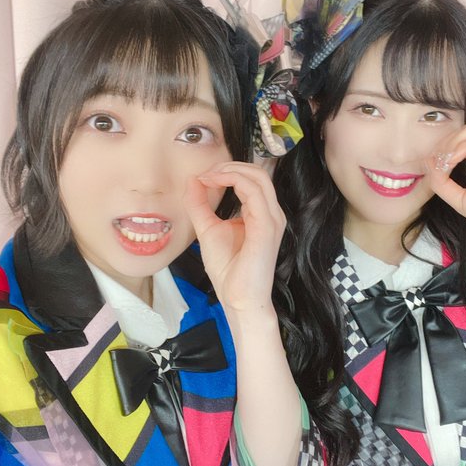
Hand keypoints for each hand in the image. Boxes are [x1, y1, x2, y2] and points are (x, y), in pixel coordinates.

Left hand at [184, 162, 285, 312]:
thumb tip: (193, 181)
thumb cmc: (229, 271)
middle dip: (230, 165)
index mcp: (261, 213)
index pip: (251, 179)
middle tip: (206, 173)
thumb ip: (200, 205)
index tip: (202, 177)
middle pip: (258, 172)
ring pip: (258, 177)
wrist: (239, 300)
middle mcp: (271, 213)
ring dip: (230, 170)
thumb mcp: (208, 229)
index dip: (227, 170)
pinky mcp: (267, 226)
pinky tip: (214, 184)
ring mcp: (272, 218)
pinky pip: (253, 192)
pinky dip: (232, 181)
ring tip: (208, 177)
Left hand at [426, 122, 465, 249]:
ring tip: (444, 160)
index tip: (431, 165)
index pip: (462, 147)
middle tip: (436, 161)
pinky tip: (453, 158)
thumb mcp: (461, 199)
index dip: (444, 152)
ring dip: (453, 142)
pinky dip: (463, 146)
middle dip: (446, 145)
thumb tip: (429, 163)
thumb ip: (443, 183)